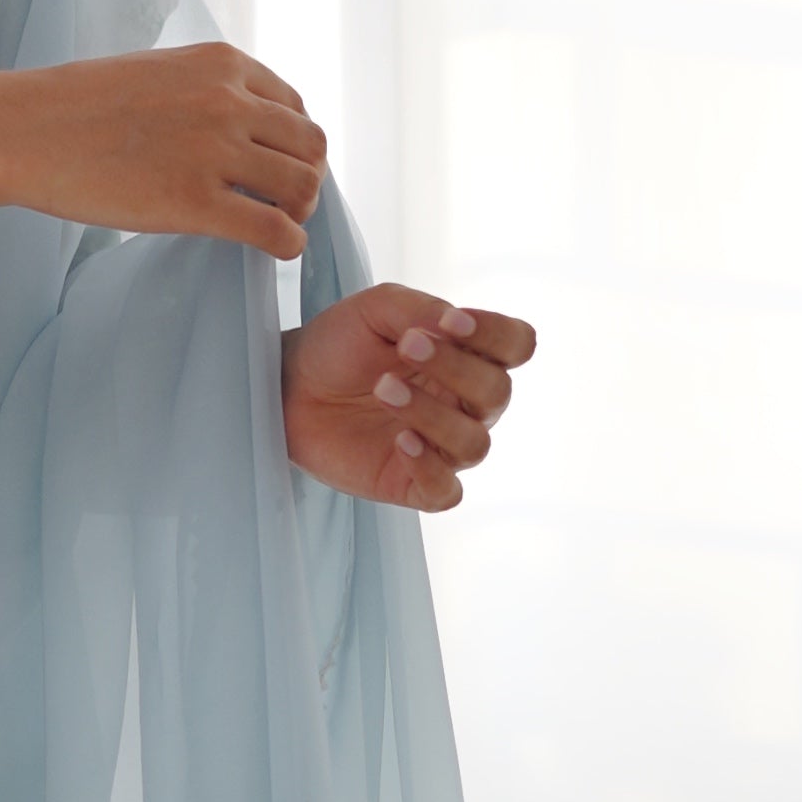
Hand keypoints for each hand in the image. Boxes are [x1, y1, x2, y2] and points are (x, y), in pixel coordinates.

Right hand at [0, 43, 327, 256]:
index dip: (294, 142)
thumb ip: (202, 91)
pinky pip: (274, 228)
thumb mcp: (155, 73)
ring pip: (302, 186)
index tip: (278, 166)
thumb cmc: (77, 106)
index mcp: (222, 64)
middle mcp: (230, 102)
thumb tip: (229, 125)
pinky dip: (288, 243)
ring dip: (300, 210)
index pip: (295, 106)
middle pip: (309, 145)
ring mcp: (215, 151)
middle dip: (305, 177)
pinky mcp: (196, 202)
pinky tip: (275, 250)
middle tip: (285, 202)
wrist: (27, 130)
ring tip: (280, 224)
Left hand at [280, 283, 533, 511]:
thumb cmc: (337, 344)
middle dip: (455, 368)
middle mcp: (463, 403)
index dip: (496, 334)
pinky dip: (431, 469)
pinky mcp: (412, 484)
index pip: (516, 346)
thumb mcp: (376, 309)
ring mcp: (441, 447)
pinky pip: (447, 492)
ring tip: (383, 389)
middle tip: (405, 347)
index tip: (452, 322)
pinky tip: (402, 441)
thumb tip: (455, 325)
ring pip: (475, 443)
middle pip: (497, 394)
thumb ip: (421, 309)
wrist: (285, 385)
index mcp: (466, 356)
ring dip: (433, 414)